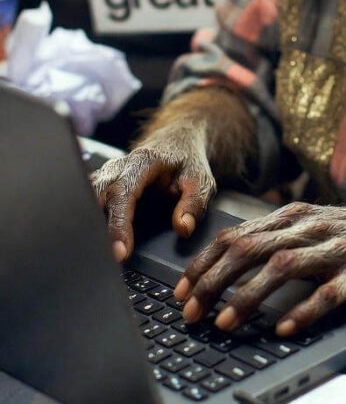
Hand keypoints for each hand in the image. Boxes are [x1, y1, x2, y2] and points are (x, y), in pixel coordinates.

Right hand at [91, 127, 214, 261]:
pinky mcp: (101, 184)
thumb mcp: (201, 180)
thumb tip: (182, 227)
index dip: (119, 225)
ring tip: (96, 257)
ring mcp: (106, 174)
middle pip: (96, 197)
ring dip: (89, 227)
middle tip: (104, 261)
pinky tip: (95, 245)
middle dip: (95, 229)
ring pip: (87, 200)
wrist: (177, 142)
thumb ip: (193, 203)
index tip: (120, 252)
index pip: (122, 194)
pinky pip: (88, 203)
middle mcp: (118, 166)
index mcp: (142, 162)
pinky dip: (89, 223)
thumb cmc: (187, 161)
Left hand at [174, 201, 345, 335]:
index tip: (181, 288)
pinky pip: (329, 292)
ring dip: (248, 295)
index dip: (204, 262)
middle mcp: (310, 227)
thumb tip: (231, 260)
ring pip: (281, 267)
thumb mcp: (315, 227)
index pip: (236, 234)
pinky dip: (304, 310)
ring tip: (224, 320)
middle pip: (250, 249)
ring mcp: (336, 248)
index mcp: (294, 216)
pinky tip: (286, 327)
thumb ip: (279, 239)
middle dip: (213, 280)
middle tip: (190, 310)